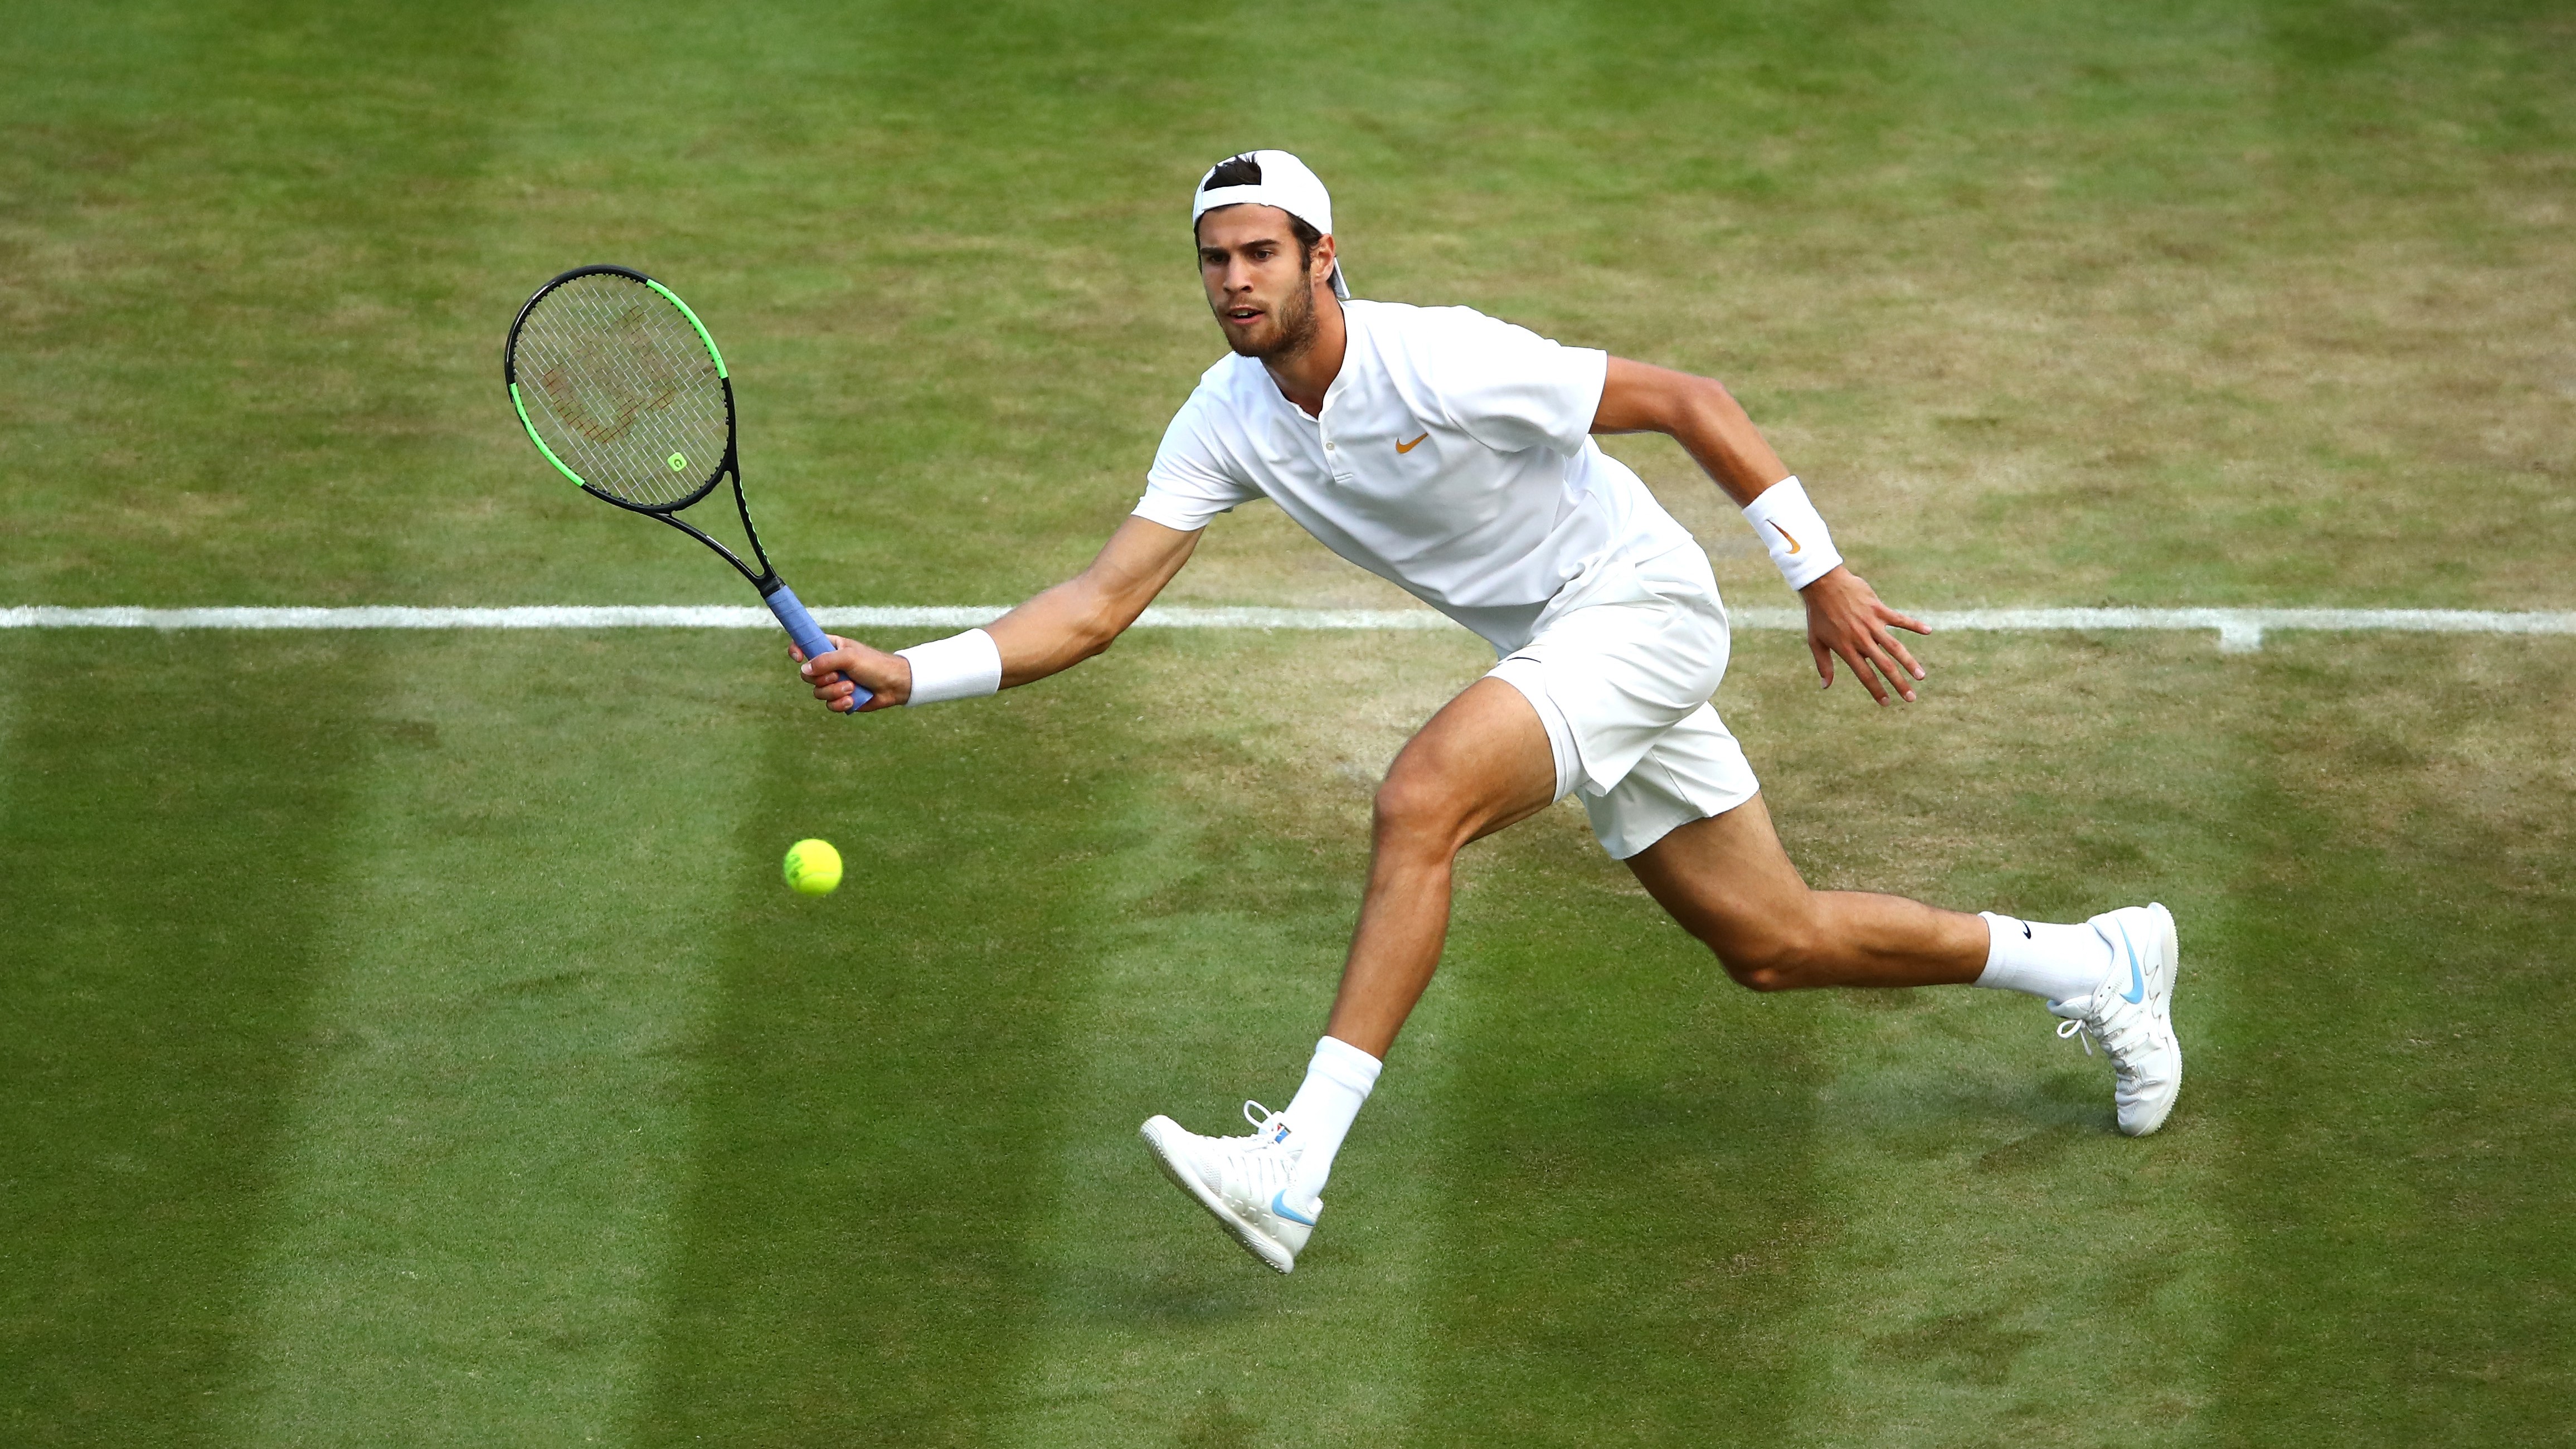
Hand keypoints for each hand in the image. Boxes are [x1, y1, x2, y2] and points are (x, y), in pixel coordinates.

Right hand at [790, 634, 912, 712]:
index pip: (804, 645)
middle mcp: (829, 665)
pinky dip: (840, 703)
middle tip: (838, 676)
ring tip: (852, 688)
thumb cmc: (875, 664)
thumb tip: (804, 669)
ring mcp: (834, 683)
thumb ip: (825, 660)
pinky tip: (853, 700)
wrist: (895, 685)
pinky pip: (829, 705)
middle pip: (808, 675)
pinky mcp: (841, 698)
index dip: (796, 650)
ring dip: (834, 692)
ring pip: (818, 692)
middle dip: (822, 679)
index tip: (798, 658)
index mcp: (830, 647)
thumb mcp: (850, 657)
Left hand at [1800, 566, 1928, 704]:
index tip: (1887, 703)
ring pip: (1895, 647)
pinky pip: (1900, 619)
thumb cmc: (1818, 615)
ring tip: (1921, 676)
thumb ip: (1823, 665)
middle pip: (1884, 666)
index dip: (1877, 690)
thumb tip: (1825, 686)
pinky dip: (1914, 624)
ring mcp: (1872, 624)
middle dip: (1899, 683)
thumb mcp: (1815, 642)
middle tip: (1911, 698)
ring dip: (1910, 662)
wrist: (1822, 585)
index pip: (1865, 675)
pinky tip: (1928, 631)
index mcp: (1846, 649)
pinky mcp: (1878, 609)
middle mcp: (1861, 639)